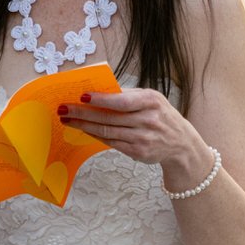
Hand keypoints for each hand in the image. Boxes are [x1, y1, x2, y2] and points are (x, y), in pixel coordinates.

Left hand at [59, 88, 211, 183]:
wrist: (181, 143)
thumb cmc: (160, 115)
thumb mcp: (151, 99)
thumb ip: (128, 95)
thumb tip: (97, 91)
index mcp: (151, 101)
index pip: (122, 101)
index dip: (100, 100)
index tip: (81, 96)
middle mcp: (148, 120)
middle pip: (109, 117)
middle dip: (83, 113)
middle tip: (64, 109)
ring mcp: (143, 138)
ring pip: (107, 131)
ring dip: (84, 126)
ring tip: (67, 119)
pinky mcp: (138, 152)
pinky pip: (111, 142)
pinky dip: (95, 135)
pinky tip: (83, 130)